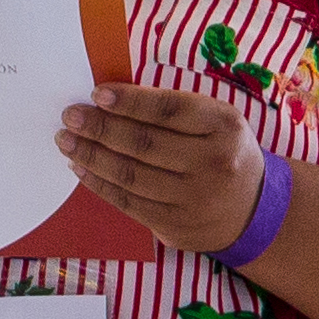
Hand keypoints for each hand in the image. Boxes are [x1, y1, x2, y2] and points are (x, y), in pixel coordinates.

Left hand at [57, 85, 276, 260]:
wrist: (252, 210)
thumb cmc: (223, 153)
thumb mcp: (217, 122)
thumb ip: (175, 110)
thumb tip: (112, 98)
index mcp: (225, 127)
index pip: (170, 110)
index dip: (131, 101)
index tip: (97, 93)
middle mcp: (213, 163)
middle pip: (145, 143)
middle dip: (101, 128)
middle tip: (70, 116)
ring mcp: (194, 199)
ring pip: (131, 174)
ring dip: (91, 155)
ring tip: (66, 139)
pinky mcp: (176, 225)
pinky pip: (128, 202)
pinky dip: (99, 183)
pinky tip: (80, 167)